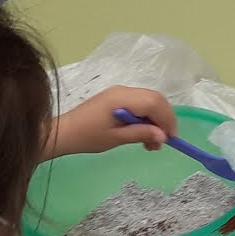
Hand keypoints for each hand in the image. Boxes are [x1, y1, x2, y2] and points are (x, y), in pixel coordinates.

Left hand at [52, 86, 178, 157]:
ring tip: (151, 144)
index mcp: (123, 98)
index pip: (155, 103)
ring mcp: (120, 92)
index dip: (167, 120)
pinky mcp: (116, 98)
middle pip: (155, 99)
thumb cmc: (87, 137)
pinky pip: (139, 104)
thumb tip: (163, 136)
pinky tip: (142, 134)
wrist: (63, 132)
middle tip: (163, 142)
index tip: (171, 139)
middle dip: (164, 119)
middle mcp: (124, 90)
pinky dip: (146, 117)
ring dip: (155, 120)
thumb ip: (141, 134)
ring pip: (149, 101)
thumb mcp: (116, 138)